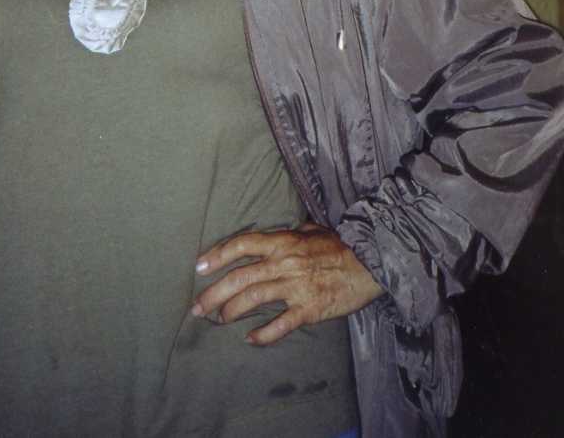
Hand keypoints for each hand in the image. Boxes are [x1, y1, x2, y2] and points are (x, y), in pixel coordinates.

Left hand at [191, 222, 382, 344]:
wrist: (372, 263)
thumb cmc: (342, 245)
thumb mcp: (314, 230)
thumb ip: (293, 231)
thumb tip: (282, 229)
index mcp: (283, 241)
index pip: (242, 244)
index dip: (217, 254)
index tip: (199, 266)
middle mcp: (284, 263)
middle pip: (240, 276)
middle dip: (214, 292)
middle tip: (197, 307)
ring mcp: (296, 286)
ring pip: (254, 298)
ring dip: (232, 311)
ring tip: (218, 319)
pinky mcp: (310, 308)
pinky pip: (281, 324)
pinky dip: (264, 334)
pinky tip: (250, 340)